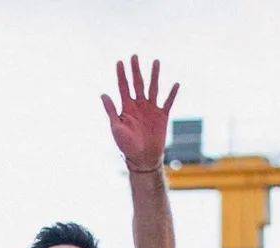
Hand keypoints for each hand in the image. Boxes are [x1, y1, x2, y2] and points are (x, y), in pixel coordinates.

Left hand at [101, 55, 178, 171]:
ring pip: (153, 88)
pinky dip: (172, 94)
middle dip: (135, 70)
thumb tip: (103, 94)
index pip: (123, 87)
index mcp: (127, 108)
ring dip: (154, 75)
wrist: (142, 159)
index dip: (121, 75)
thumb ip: (111, 110)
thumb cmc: (126, 146)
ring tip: (156, 62)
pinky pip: (168, 102)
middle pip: (137, 83)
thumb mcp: (116, 127)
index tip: (120, 62)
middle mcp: (139, 105)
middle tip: (134, 56)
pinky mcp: (162, 116)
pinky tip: (176, 84)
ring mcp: (151, 109)